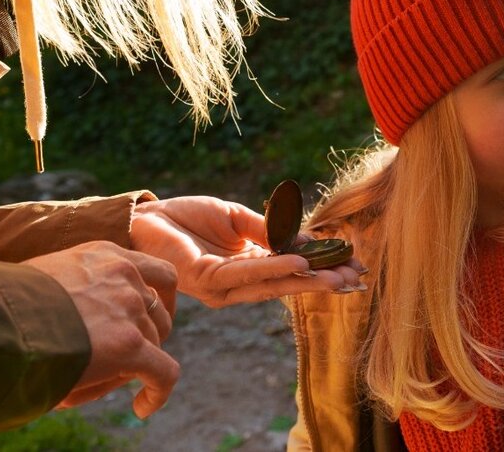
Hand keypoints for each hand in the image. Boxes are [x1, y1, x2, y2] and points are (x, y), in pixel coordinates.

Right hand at [24, 241, 179, 416]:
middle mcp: (123, 275)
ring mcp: (129, 308)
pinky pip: (164, 373)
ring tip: (101, 381)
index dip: (150, 302)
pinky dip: (158, 392)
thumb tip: (79, 324)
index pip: (151, 274)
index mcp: (103, 255)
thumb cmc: (2, 305)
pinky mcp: (130, 344)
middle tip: (125, 357)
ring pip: (154, 342)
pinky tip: (142, 408)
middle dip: (146, 334)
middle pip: (157, 310)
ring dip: (136, 364)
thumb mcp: (43, 279)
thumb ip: (69, 293)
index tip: (139, 322)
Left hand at [130, 195, 364, 307]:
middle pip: (288, 284)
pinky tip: (299, 263)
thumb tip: (303, 240)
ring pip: (272, 282)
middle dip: (323, 280)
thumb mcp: (236, 218)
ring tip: (337, 274)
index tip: (354, 266)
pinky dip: (275, 268)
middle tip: (356, 278)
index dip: (322, 269)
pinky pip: (247, 273)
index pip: (292, 272)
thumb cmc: (188, 217)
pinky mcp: (207, 279)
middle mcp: (238, 284)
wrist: (147, 217)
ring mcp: (223, 286)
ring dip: (307, 279)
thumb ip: (267, 230)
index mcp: (248, 267)